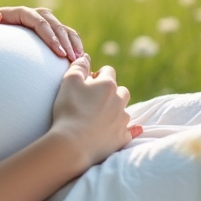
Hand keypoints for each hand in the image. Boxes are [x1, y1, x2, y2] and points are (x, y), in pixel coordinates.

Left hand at [0, 6, 83, 59]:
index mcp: (10, 14)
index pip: (34, 18)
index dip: (48, 32)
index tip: (57, 50)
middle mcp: (24, 17)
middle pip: (50, 21)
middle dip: (63, 38)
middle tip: (71, 57)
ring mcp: (33, 27)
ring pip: (58, 27)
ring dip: (70, 41)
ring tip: (78, 59)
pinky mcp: (39, 39)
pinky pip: (60, 37)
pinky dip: (70, 45)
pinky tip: (77, 60)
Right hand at [48, 55, 139, 172]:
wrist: (73, 143)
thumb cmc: (69, 109)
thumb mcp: (69, 81)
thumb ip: (79, 66)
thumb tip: (86, 57)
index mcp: (108, 85)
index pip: (108, 71)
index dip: (98, 75)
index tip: (88, 82)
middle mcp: (119, 100)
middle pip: (121, 90)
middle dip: (111, 92)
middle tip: (95, 99)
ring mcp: (122, 120)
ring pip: (124, 110)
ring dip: (116, 110)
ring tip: (101, 116)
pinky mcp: (121, 137)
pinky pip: (130, 131)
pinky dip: (129, 130)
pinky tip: (130, 130)